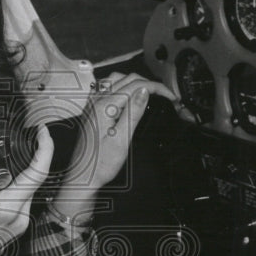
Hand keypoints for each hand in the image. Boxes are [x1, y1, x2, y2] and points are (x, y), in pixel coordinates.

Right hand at [0, 125, 53, 255]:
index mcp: (6, 209)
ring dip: (26, 171)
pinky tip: (4, 177)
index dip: (45, 148)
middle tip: (24, 134)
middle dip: (35, 154)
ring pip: (30, 191)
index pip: (38, 173)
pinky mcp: (13, 230)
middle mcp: (19, 218)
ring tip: (13, 151)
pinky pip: (22, 202)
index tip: (40, 130)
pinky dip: (18, 185)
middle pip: (37, 180)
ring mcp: (18, 226)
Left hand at [52, 72, 172, 219]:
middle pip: (127, 79)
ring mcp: (92, 105)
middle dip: (149, 83)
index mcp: (104, 106)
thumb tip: (145, 91)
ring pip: (116, 80)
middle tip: (165, 95)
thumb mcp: (122, 138)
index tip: (171, 96)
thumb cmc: (101, 164)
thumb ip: (134, 111)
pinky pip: (106, 88)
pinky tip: (127, 94)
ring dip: (135, 82)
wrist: (84, 176)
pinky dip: (120, 86)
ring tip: (150, 92)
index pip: (136, 86)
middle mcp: (96, 102)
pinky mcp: (92, 111)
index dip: (157, 88)